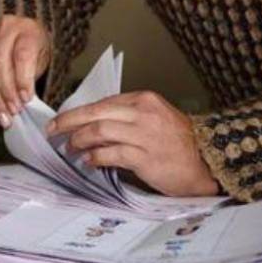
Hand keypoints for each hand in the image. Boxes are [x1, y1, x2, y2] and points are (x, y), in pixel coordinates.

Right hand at [0, 15, 50, 127]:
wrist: (25, 35)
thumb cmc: (37, 50)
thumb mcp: (43, 60)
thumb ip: (32, 77)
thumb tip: (22, 102)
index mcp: (28, 29)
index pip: (22, 55)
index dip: (23, 79)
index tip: (26, 99)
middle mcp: (6, 28)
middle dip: (5, 91)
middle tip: (13, 111)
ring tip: (2, 115)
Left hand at [46, 91, 220, 196]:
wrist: (208, 162)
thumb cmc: (179, 142)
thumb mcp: (154, 118)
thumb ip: (127, 117)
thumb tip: (91, 124)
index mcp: (144, 100)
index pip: (102, 102)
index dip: (78, 111)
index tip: (62, 119)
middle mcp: (143, 114)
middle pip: (95, 113)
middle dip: (69, 122)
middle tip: (53, 130)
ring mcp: (145, 135)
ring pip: (100, 131)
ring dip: (79, 140)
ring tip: (70, 147)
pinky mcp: (146, 157)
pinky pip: (111, 153)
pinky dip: (95, 156)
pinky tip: (88, 161)